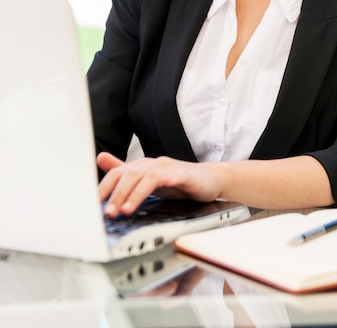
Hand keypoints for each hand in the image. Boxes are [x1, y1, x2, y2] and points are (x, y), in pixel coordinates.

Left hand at [97, 152, 221, 216]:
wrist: (209, 179)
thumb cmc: (178, 180)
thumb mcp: (147, 179)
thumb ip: (124, 171)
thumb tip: (100, 158)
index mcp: (143, 166)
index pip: (118, 173)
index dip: (104, 187)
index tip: (92, 205)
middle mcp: (154, 164)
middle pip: (130, 174)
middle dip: (117, 194)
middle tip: (108, 212)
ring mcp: (170, 168)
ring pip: (148, 177)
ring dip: (135, 193)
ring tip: (126, 210)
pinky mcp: (186, 174)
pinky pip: (176, 175)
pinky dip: (168, 179)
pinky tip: (163, 186)